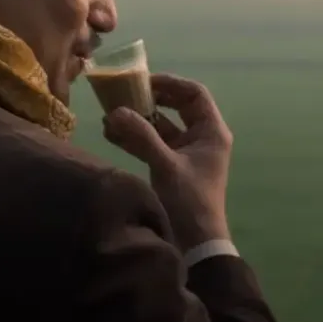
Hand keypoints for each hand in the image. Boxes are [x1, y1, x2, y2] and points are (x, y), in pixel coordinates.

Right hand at [103, 73, 232, 250]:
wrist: (197, 241)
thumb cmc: (190, 200)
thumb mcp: (166, 165)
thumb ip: (142, 137)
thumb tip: (116, 111)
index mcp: (212, 131)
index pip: (195, 94)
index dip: (171, 83)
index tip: (144, 80)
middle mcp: (202, 137)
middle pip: (177, 106)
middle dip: (151, 100)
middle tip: (125, 94)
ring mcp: (188, 151)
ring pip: (163, 126)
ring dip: (139, 121)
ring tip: (111, 116)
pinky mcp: (174, 166)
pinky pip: (155, 144)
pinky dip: (136, 139)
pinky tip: (112, 134)